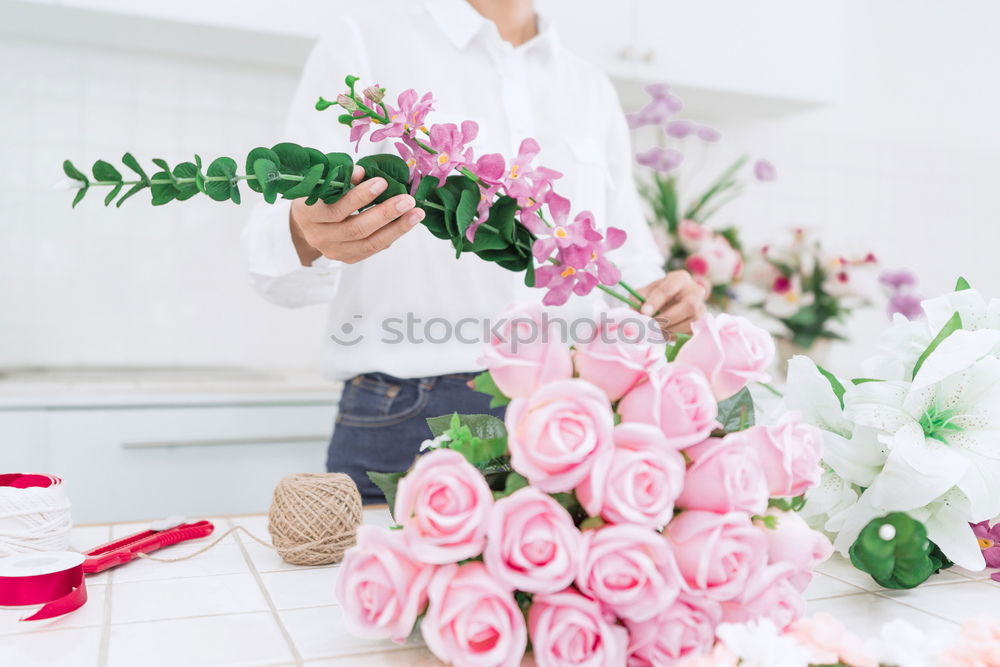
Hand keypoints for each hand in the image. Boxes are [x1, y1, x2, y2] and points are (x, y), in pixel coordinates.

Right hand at [289, 166, 424, 265]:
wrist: (308, 222)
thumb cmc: (319, 195)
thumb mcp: (323, 182)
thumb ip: (342, 178)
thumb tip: (364, 172)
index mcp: (307, 214)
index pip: (335, 208)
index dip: (359, 197)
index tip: (381, 182)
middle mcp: (318, 236)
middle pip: (355, 228)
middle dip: (385, 213)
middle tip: (407, 200)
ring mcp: (333, 251)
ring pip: (369, 243)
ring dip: (396, 228)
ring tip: (416, 213)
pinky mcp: (347, 258)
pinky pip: (373, 248)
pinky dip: (392, 235)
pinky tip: (406, 223)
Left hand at [636, 270, 707, 333]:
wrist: (666, 303)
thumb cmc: (654, 296)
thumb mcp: (643, 294)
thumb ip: (637, 301)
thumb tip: (634, 315)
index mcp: (680, 278)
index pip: (669, 289)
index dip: (655, 302)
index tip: (644, 313)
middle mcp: (695, 291)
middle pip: (689, 306)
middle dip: (668, 318)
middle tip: (651, 326)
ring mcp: (701, 308)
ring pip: (691, 321)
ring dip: (671, 330)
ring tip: (655, 331)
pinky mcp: (701, 323)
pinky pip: (691, 332)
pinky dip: (675, 336)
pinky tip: (664, 334)